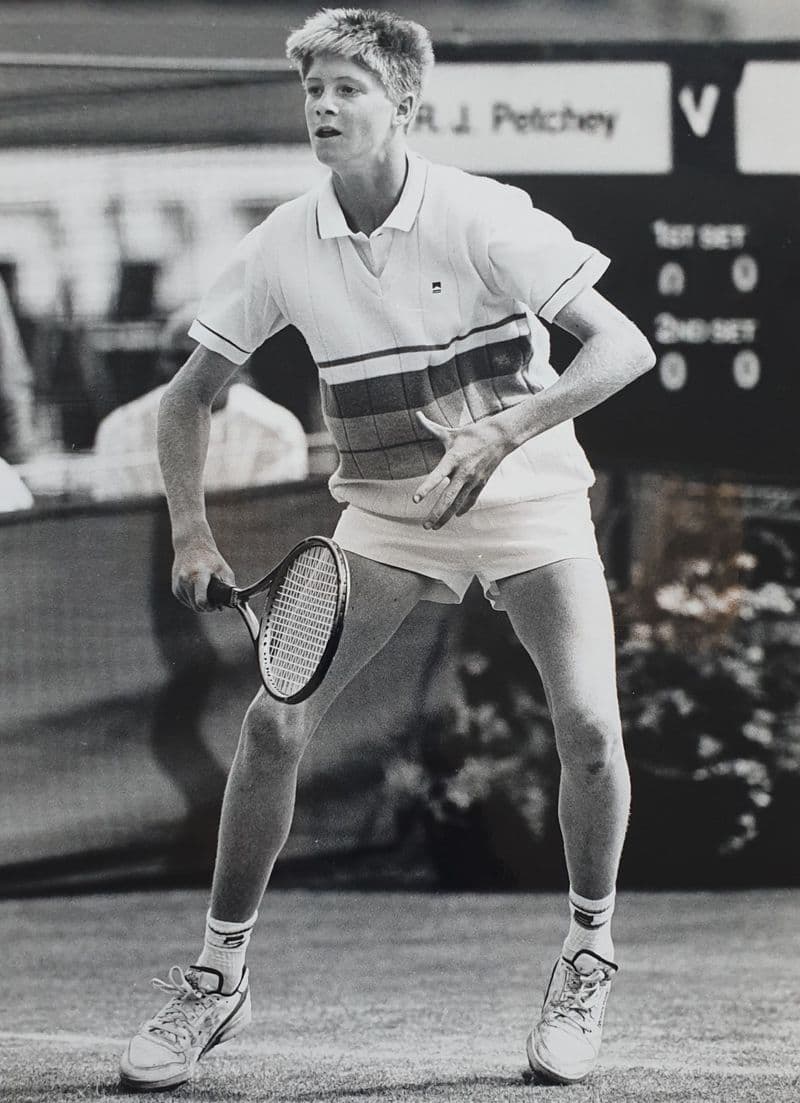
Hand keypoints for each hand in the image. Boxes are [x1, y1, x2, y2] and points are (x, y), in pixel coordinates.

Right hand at [171, 534, 234, 611]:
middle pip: (196, 606)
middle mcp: (185, 580)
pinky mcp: (175, 588)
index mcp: (198, 575)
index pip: (201, 601)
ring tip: (208, 594)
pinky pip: (186, 601)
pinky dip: (194, 600)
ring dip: (200, 604)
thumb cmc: (210, 558)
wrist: (191, 545)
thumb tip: (232, 602)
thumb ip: (229, 586)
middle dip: (207, 607)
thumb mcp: (223, 569)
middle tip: (215, 603)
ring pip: (191, 605)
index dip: (210, 607)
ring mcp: (178, 585)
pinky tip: (199, 591)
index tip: (216, 605)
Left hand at [412, 411, 510, 528]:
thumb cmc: (471, 434)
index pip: (437, 476)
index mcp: (453, 459)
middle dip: (436, 513)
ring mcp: (473, 480)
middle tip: (424, 526)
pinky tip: (455, 516)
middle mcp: (463, 472)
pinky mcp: (481, 484)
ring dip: (446, 516)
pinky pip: (470, 500)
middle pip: (448, 497)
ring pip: (458, 503)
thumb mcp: (450, 432)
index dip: (426, 488)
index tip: (415, 500)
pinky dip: (462, 509)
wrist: (500, 437)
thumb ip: (430, 427)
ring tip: (434, 527)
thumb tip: (417, 415)